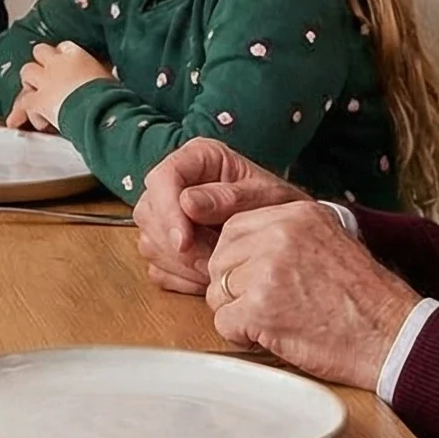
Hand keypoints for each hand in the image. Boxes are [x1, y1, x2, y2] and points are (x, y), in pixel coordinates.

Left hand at [4, 41, 109, 131]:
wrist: (101, 111)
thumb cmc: (112, 97)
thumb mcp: (111, 79)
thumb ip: (101, 75)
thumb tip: (107, 78)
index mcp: (78, 56)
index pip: (64, 47)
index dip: (62, 55)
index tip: (65, 65)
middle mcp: (58, 64)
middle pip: (40, 51)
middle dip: (41, 63)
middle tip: (45, 76)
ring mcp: (45, 80)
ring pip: (27, 71)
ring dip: (30, 83)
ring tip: (36, 96)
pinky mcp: (37, 100)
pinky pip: (24, 103)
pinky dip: (28, 113)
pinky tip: (39, 123)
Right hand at [133, 137, 309, 293]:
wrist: (290, 237)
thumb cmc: (282, 209)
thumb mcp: (267, 198)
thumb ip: (230, 199)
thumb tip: (187, 203)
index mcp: (198, 158)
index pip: (163, 178)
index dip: (167, 211)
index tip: (184, 242)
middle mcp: (175, 183)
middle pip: (149, 213)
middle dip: (177, 245)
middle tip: (213, 263)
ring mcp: (166, 215)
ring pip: (148, 242)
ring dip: (181, 265)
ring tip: (218, 270)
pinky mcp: (167, 244)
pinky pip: (157, 267)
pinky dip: (180, 279)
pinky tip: (208, 278)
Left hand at [206, 201, 418, 388]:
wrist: (395, 337)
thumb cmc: (365, 300)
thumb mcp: (329, 241)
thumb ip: (285, 235)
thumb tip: (241, 245)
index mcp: (295, 214)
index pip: (234, 228)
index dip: (239, 260)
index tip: (257, 279)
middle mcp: (279, 234)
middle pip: (220, 259)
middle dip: (234, 287)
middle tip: (266, 305)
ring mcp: (267, 270)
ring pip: (217, 291)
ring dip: (238, 312)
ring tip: (276, 320)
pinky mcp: (261, 308)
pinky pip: (223, 322)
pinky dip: (242, 336)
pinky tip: (273, 336)